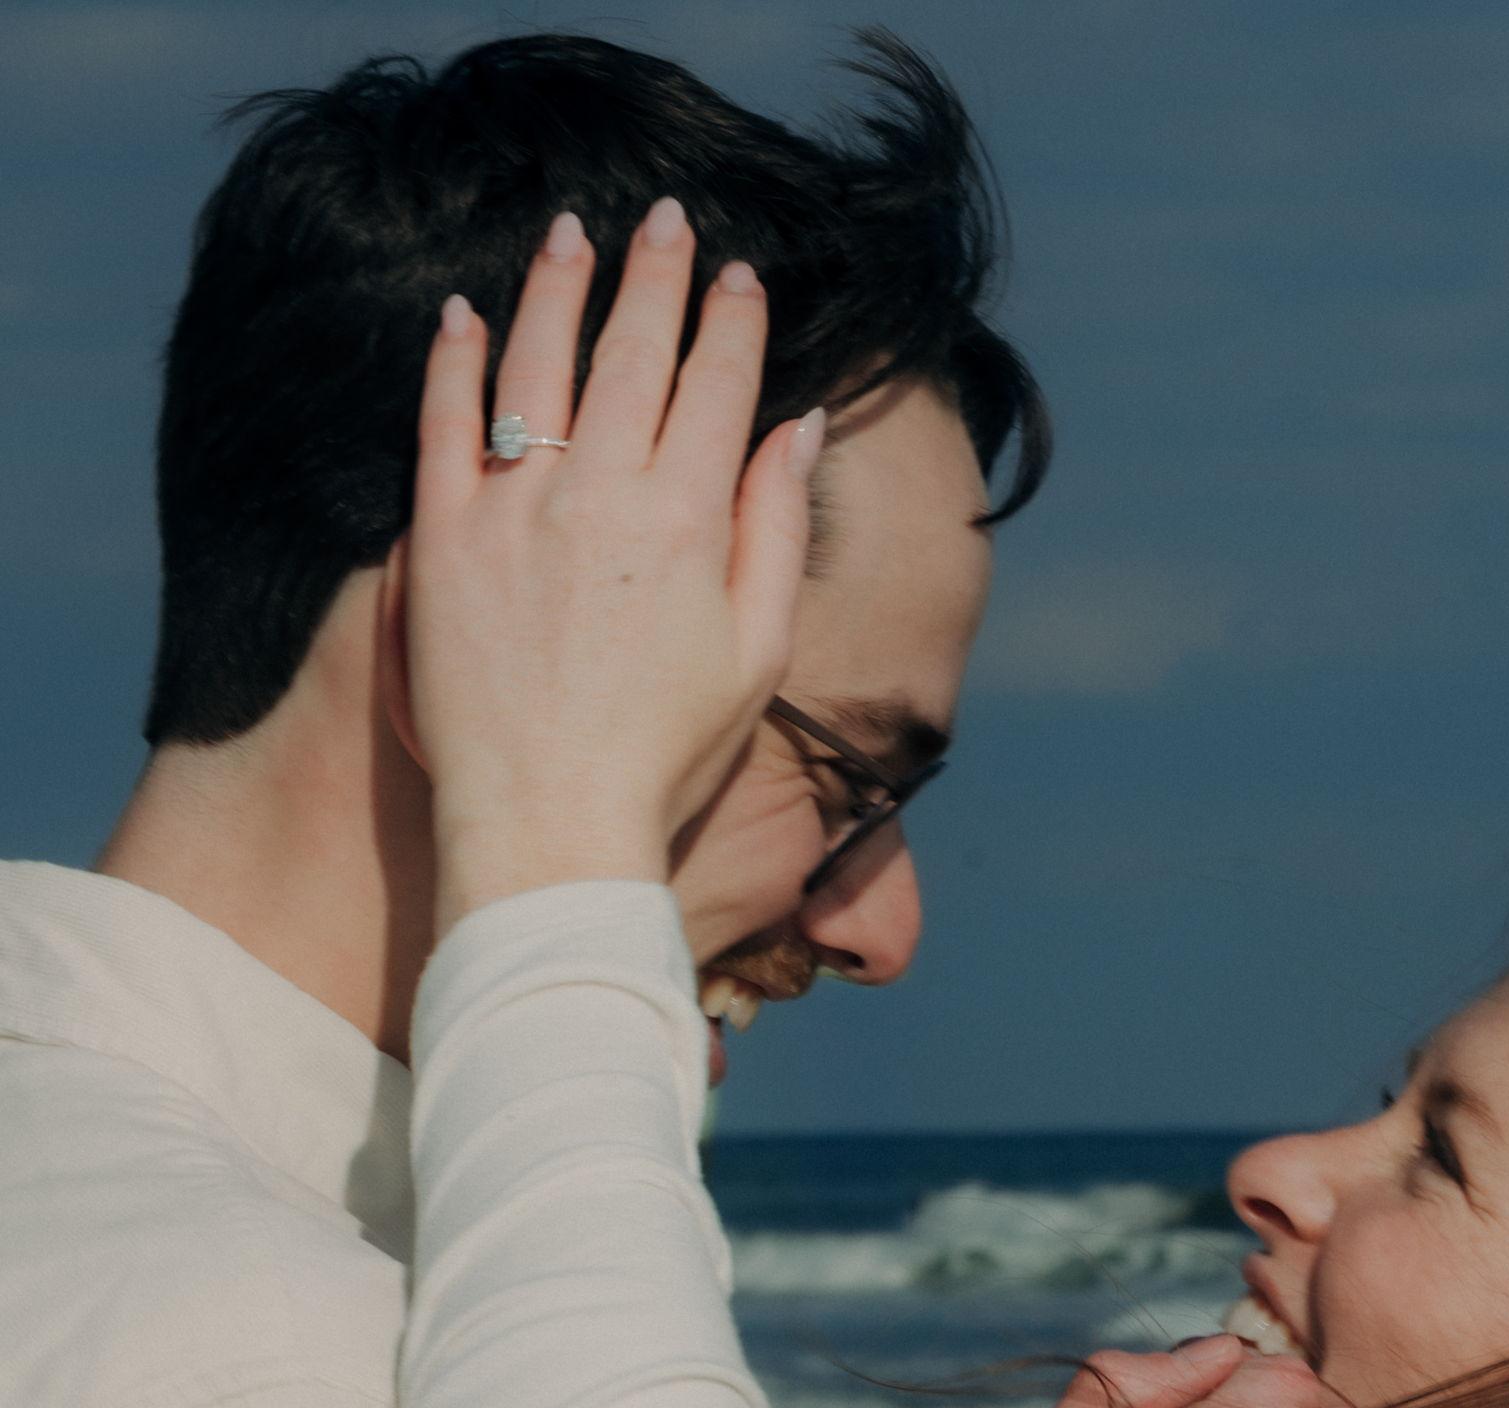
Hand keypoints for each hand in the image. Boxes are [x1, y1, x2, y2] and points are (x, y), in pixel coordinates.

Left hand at [400, 199, 822, 937]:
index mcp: (688, 519)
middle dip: (657, 275)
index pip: (718, 386)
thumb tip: (799, 429)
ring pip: (537, 364)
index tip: (741, 274)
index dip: (734, 321)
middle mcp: (601, 493)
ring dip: (559, 287)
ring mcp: (514, 508)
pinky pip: (445, 423)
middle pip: (633, 353)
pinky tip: (467, 314)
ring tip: (573, 232)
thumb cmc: (668, 752)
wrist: (549, 820)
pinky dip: (455, 360)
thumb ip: (774, 529)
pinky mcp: (442, 537)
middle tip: (667, 221)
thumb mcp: (757, 651)